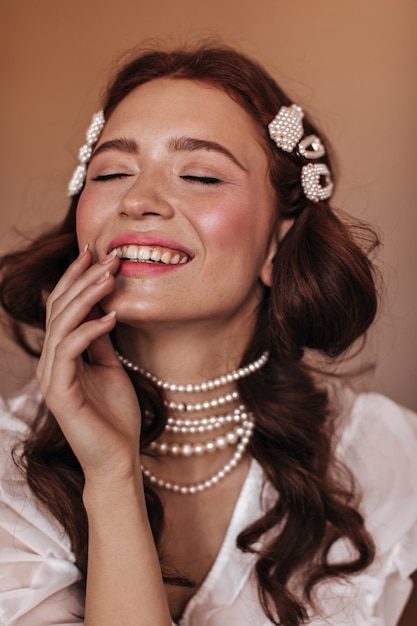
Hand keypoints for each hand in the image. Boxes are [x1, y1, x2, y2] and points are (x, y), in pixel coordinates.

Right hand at [37, 247, 141, 483]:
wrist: (117, 459)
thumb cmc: (116, 416)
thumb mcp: (111, 368)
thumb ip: (101, 341)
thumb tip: (104, 309)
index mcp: (61, 355)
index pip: (63, 307)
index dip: (77, 279)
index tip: (96, 253)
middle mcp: (50, 362)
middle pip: (58, 309)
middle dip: (83, 279)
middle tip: (108, 256)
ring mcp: (51, 377)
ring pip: (61, 324)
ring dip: (86, 297)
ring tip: (110, 276)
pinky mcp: (59, 392)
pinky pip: (69, 351)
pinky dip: (90, 330)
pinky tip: (111, 317)